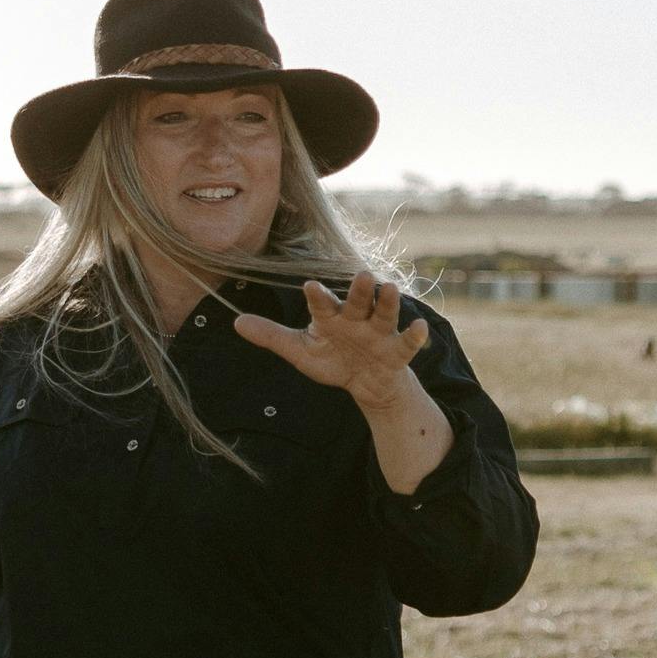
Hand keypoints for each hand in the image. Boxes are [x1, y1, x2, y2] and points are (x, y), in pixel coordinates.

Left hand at [233, 275, 430, 409]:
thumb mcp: (301, 351)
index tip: (309, 286)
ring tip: (389, 288)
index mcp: (332, 316)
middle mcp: (357, 318)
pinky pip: (407, 343)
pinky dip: (414, 335)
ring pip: (384, 314)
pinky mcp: (397, 351)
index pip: (323, 304)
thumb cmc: (333, 359)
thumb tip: (235, 322)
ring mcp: (379, 333)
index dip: (317, 296)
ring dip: (388, 302)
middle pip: (357, 301)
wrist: (366, 383)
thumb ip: (272, 336)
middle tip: (361, 274)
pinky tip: (420, 328)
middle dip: (359, 290)